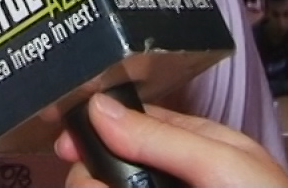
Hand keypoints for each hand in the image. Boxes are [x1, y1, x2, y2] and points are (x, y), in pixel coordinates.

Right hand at [54, 92, 287, 187]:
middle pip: (107, 170)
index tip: (66, 146)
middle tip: (91, 186)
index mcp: (193, 146)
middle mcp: (170, 179)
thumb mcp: (221, 166)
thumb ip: (161, 138)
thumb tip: (98, 107)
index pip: (128, 125)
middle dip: (91, 177)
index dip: (92, 131)